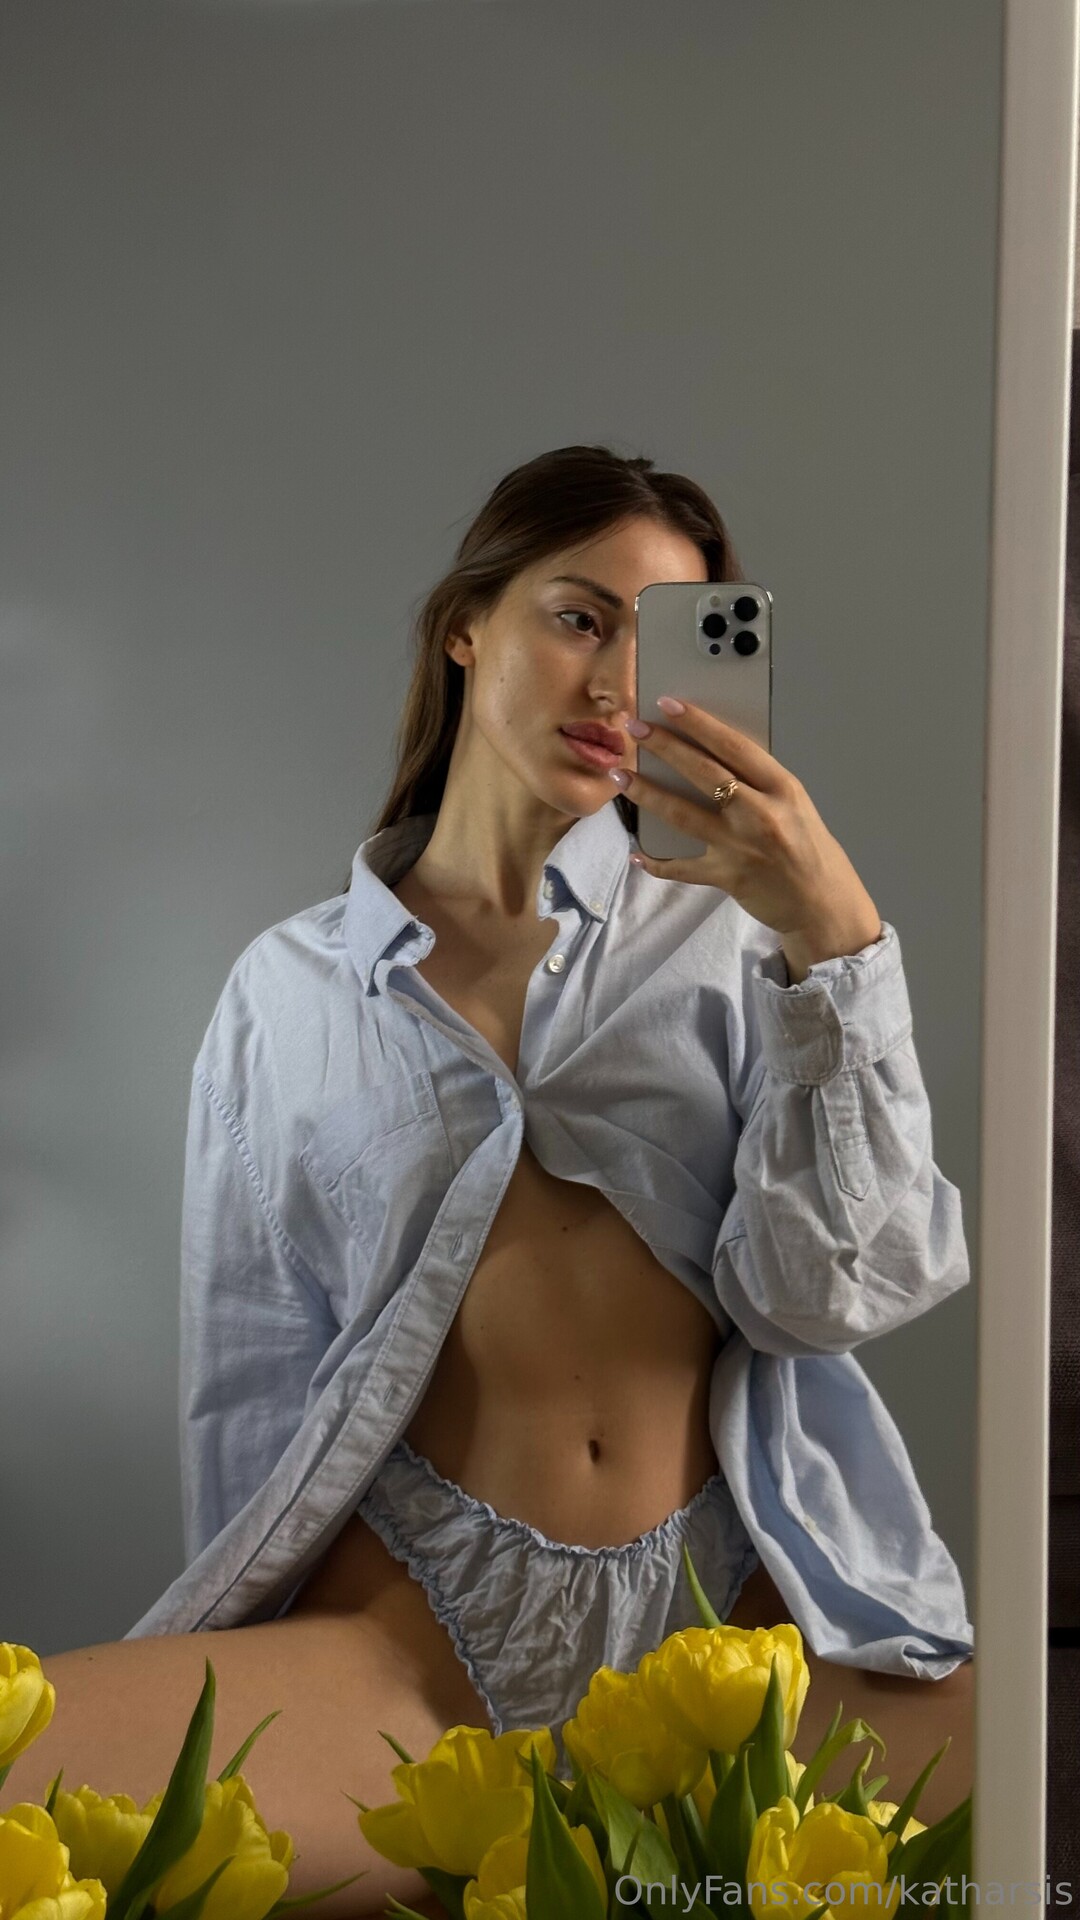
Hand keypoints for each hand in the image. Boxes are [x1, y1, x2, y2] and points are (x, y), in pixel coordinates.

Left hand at [616, 697, 882, 976]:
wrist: (825, 905)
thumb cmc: (811, 850)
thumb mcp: (795, 805)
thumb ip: (760, 784)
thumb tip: (712, 758)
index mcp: (782, 787)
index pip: (734, 746)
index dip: (698, 723)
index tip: (668, 703)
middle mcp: (760, 812)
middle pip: (702, 772)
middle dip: (664, 746)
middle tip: (633, 727)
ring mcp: (740, 846)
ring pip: (681, 813)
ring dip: (646, 793)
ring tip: (620, 776)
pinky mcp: (726, 877)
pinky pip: (681, 867)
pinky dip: (656, 862)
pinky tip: (636, 853)